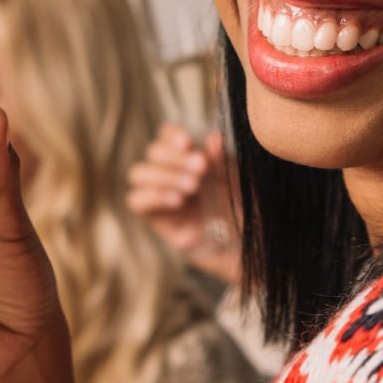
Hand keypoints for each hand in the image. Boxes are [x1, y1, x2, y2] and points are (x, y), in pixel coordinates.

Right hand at [128, 123, 241, 285]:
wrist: (246, 247)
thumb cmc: (244, 210)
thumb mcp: (238, 182)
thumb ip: (224, 161)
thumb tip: (213, 137)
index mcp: (190, 158)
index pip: (166, 135)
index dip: (171, 135)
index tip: (188, 142)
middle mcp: (171, 173)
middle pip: (152, 152)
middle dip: (174, 157)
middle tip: (201, 169)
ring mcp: (161, 195)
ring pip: (138, 173)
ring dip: (164, 175)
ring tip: (193, 186)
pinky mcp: (157, 218)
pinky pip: (136, 201)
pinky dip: (154, 196)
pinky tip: (178, 201)